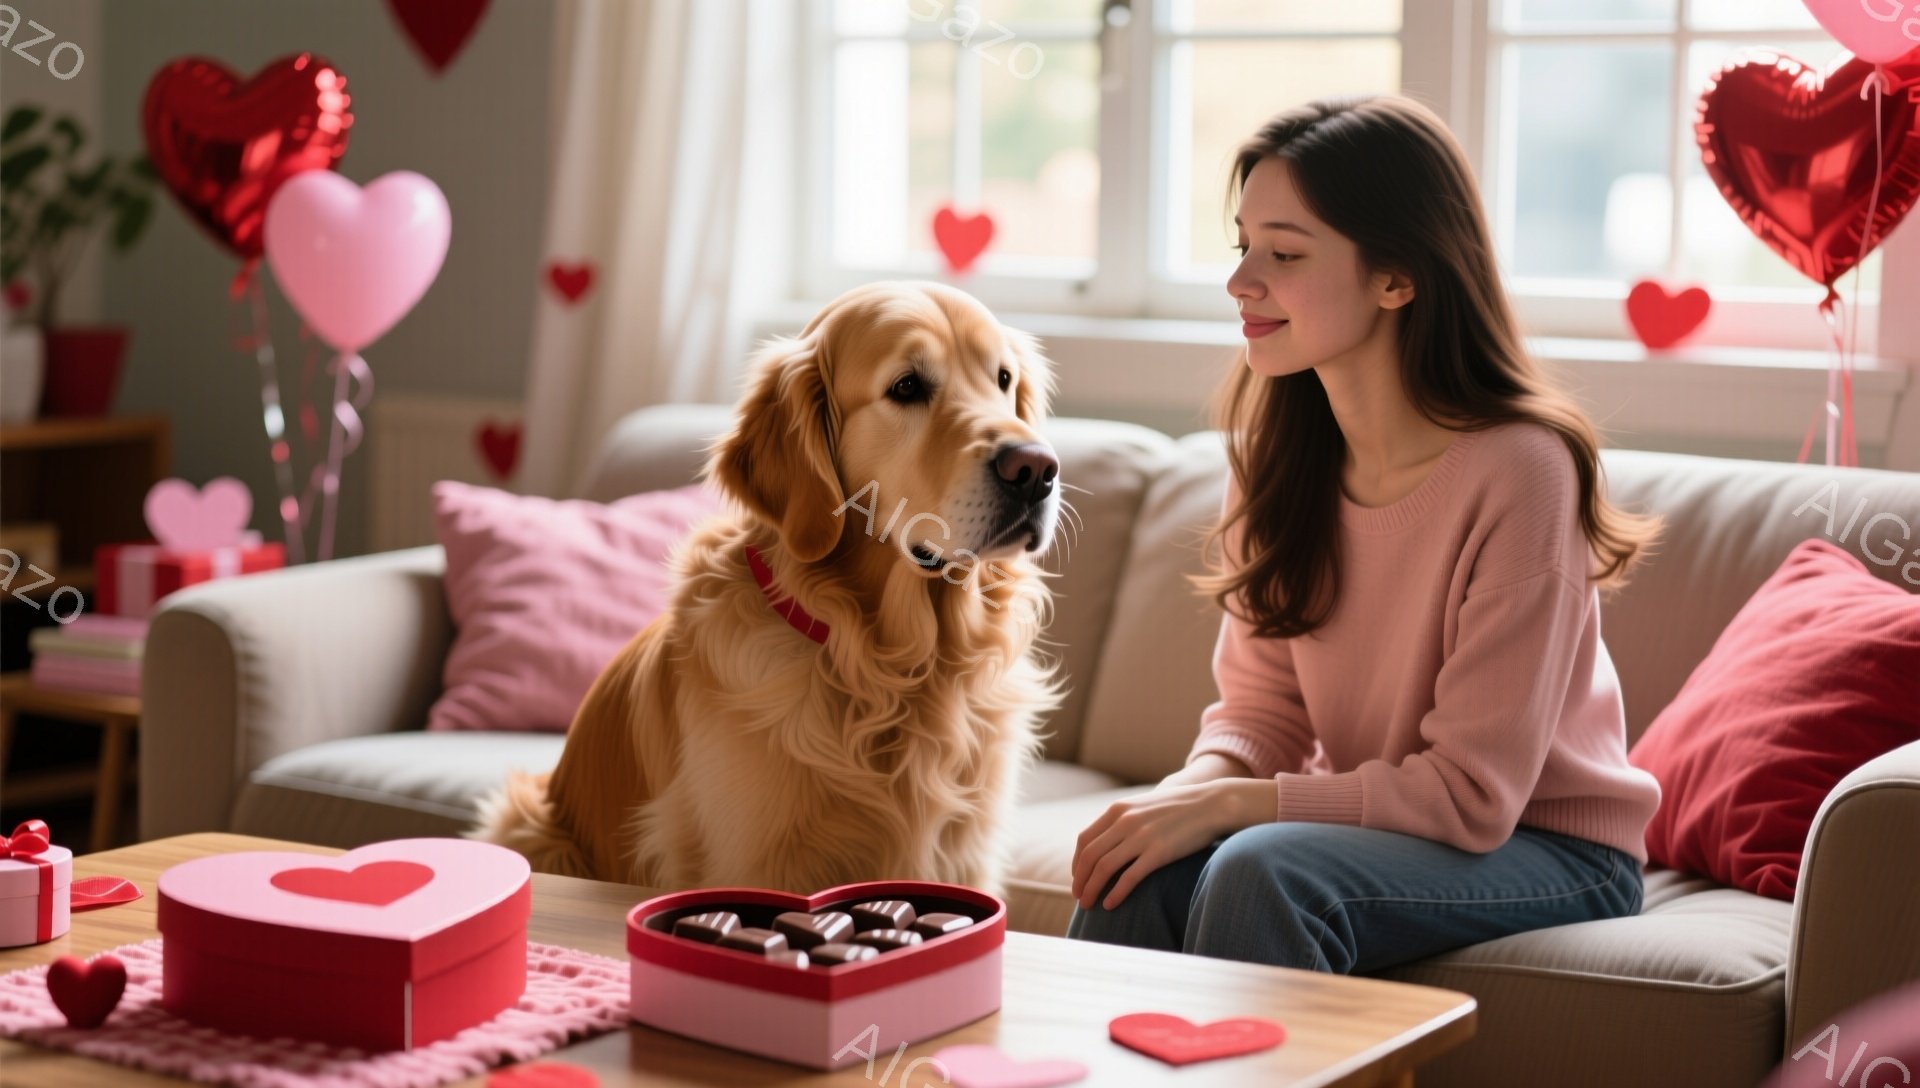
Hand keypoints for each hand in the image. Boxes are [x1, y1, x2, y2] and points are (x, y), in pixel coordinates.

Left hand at [1070, 778, 1275, 910]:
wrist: (1212, 804)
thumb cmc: (1179, 808)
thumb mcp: (1144, 807)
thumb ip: (1124, 820)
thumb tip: (1107, 843)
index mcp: (1118, 810)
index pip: (1084, 839)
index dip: (1077, 863)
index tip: (1078, 878)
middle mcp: (1125, 822)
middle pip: (1089, 856)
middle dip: (1080, 880)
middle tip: (1079, 897)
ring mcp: (1141, 837)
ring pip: (1104, 868)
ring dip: (1092, 890)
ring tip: (1089, 905)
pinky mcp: (1159, 852)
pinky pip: (1129, 877)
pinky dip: (1116, 893)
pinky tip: (1111, 905)